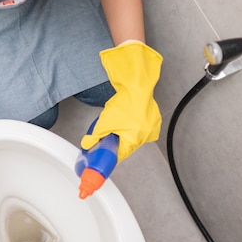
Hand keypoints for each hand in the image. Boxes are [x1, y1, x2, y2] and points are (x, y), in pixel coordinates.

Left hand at [81, 41, 162, 161]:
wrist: (136, 86)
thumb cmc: (124, 103)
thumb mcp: (104, 122)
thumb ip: (95, 136)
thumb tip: (87, 144)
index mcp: (134, 140)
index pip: (120, 155)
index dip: (111, 153)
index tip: (105, 151)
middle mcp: (146, 137)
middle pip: (128, 145)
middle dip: (118, 141)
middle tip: (111, 132)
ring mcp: (152, 128)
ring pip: (136, 136)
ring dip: (127, 132)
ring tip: (121, 121)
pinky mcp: (155, 120)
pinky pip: (143, 128)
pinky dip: (136, 125)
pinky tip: (130, 118)